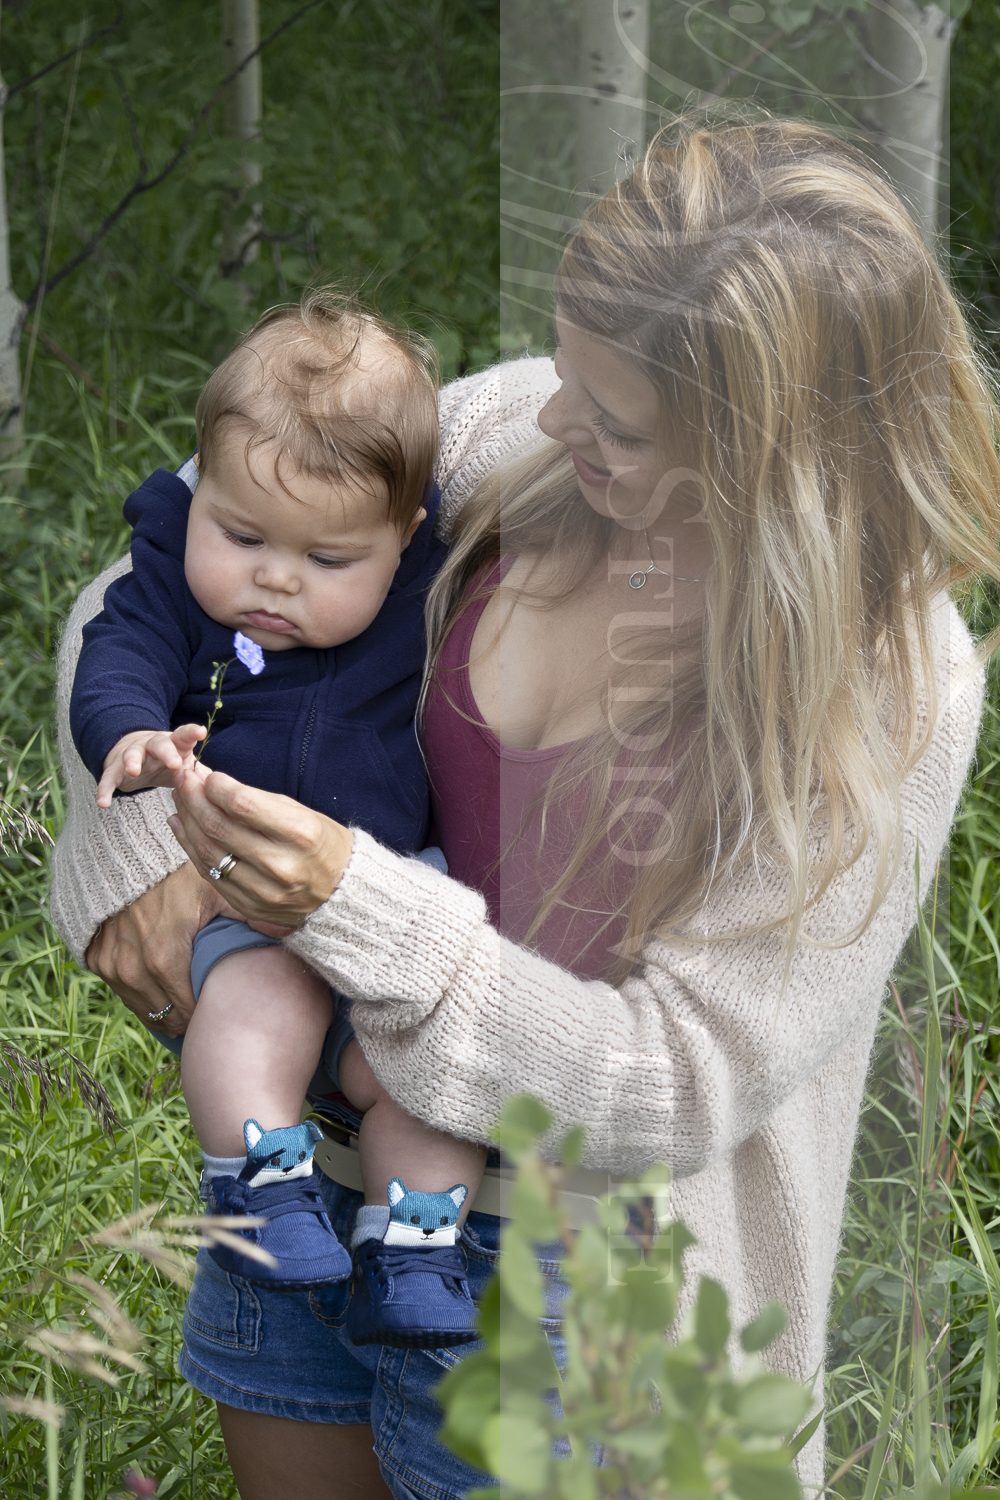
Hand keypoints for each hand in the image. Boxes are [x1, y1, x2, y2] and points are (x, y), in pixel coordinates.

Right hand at [84, 861, 236, 1035]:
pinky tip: (156, 986)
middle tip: (204, 1010)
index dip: (206, 1013)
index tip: (219, 1008)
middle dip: (186, 1017)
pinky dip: (138, 992)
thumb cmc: (176, 873)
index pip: (188, 1011)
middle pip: (165, 1016)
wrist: (125, 856)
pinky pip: (121, 991)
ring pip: (141, 1008)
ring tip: (183, 1006)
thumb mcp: (216, 891)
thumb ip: (251, 916)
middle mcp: (134, 970)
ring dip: (162, 1009)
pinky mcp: (97, 959)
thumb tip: (289, 930)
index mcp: (166, 960)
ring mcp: (112, 966)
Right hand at [96, 724, 206, 807]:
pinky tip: (103, 802)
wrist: (133, 755)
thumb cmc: (166, 761)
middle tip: (175, 763)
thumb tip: (222, 788)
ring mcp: (132, 755)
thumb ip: (199, 775)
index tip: (201, 731)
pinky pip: (108, 777)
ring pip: (131, 754)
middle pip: (159, 743)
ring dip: (132, 762)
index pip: (183, 736)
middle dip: (167, 752)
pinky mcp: (114, 769)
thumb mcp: (183, 764)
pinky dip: (104, 789)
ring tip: (134, 771)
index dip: (191, 732)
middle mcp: (152, 745)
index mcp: (173, 744)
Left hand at [167, 768, 353, 930]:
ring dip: (187, 820)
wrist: (342, 894)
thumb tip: (209, 778)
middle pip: (218, 827)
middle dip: (194, 797)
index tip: (208, 775)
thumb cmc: (322, 844)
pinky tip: (182, 825)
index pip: (242, 804)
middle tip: (183, 779)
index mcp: (300, 835)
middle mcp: (280, 865)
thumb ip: (254, 798)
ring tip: (180, 800)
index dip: (216, 785)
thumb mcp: (301, 813)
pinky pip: (208, 874)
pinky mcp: (249, 906)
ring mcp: (263, 891)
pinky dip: (190, 847)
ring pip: (208, 851)